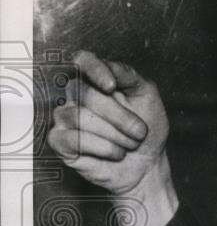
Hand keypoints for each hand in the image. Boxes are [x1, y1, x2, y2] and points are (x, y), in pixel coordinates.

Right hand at [48, 51, 177, 225]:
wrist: (147, 164)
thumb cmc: (147, 129)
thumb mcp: (147, 95)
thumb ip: (128, 75)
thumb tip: (108, 67)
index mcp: (97, 80)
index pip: (82, 61)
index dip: (94, 70)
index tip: (112, 86)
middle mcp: (77, 96)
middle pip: (84, 93)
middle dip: (119, 116)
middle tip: (139, 132)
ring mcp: (66, 118)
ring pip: (79, 117)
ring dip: (114, 135)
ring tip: (129, 144)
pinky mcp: (60, 141)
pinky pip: (73, 139)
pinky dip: (102, 148)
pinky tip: (116, 153)